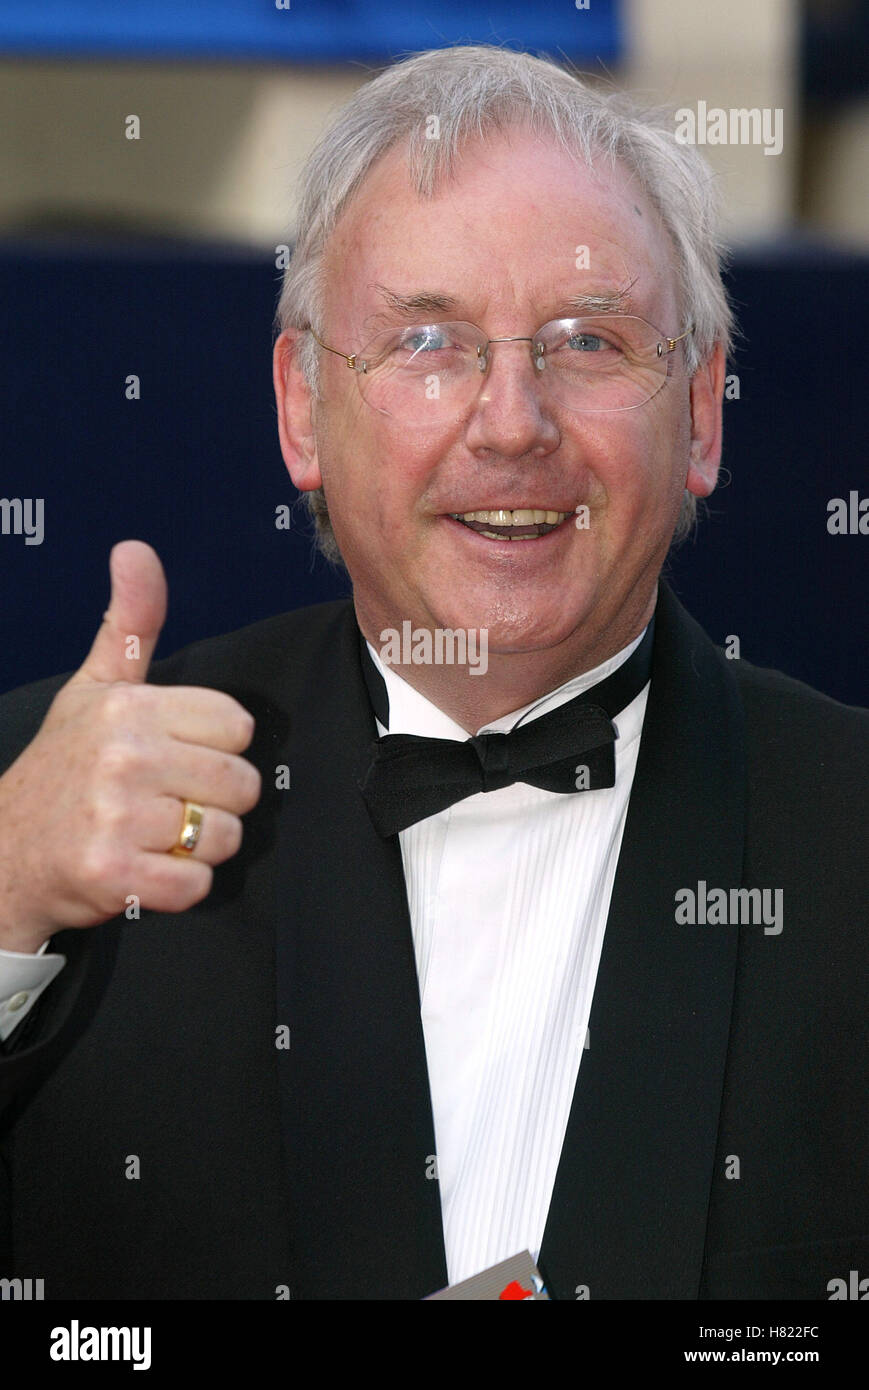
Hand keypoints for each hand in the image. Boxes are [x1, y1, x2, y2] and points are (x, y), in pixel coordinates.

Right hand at [0, 541, 260, 952]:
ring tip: (154, 835)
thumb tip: (136, 549)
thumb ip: (132, 622)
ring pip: (224, 835)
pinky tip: (145, 867)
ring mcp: (117, 817)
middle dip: (214, 801)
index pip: (236, 726)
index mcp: (130, 707)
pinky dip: (179, 886)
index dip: (215, 748)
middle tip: (166, 802)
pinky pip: (196, 883)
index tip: (175, 756)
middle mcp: (124, 756)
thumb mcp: (94, 686)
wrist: (6, 853)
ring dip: (198, 847)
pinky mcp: (116, 874)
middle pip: (241, 783)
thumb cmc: (63, 767)